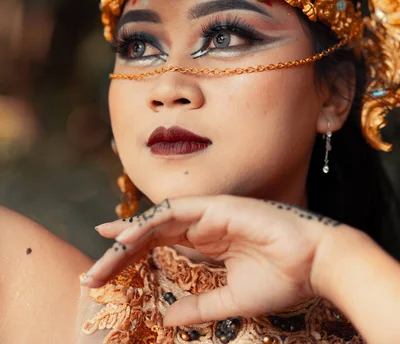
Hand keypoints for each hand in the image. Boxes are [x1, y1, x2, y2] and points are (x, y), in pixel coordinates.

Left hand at [86, 195, 342, 325]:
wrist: (315, 264)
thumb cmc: (281, 280)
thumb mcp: (230, 301)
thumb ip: (199, 306)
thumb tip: (168, 316)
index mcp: (208, 243)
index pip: (163, 243)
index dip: (134, 250)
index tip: (106, 261)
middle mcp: (204, 226)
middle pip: (153, 233)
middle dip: (122, 249)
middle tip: (93, 270)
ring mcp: (209, 214)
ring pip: (158, 221)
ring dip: (129, 237)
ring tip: (103, 253)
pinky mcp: (216, 207)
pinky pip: (174, 212)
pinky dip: (149, 222)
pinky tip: (127, 237)